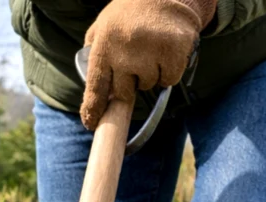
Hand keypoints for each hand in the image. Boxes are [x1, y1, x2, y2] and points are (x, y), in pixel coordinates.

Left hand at [80, 0, 215, 129]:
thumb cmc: (130, 13)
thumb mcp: (103, 26)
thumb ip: (95, 53)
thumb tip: (95, 89)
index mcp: (104, 45)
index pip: (96, 87)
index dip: (93, 108)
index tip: (91, 124)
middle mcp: (125, 52)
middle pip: (125, 92)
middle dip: (130, 83)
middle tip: (135, 60)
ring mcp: (150, 54)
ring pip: (149, 86)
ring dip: (151, 74)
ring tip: (151, 49)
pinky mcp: (173, 54)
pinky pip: (169, 80)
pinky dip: (169, 71)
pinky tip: (165, 51)